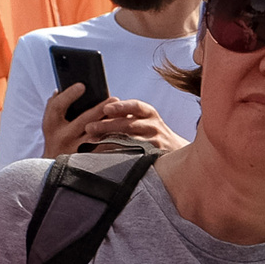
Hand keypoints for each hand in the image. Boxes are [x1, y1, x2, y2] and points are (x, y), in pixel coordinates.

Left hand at [44, 87, 187, 156]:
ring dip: (109, 141)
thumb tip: (100, 110)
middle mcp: (154, 126)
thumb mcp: (144, 118)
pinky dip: (118, 154)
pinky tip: (104, 155)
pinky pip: (133, 155)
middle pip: (130, 124)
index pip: (136, 106)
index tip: (106, 109)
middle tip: (89, 128)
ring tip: (92, 142)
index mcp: (149, 113)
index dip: (121, 107)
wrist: (175, 150)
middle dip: (108, 125)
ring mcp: (155, 143)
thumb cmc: (151, 132)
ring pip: (130, 141)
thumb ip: (126, 114)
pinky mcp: (153, 157)